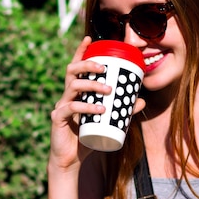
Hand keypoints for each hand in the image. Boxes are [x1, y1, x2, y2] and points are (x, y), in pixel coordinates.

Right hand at [49, 36, 110, 169]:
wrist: (70, 160)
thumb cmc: (86, 138)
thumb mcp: (106, 122)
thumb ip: (121, 110)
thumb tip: (140, 100)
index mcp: (75, 92)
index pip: (76, 67)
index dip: (80, 51)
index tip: (90, 38)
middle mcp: (66, 95)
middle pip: (72, 71)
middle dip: (88, 65)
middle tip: (105, 68)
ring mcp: (60, 106)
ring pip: (72, 87)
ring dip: (92, 85)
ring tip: (109, 90)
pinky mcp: (57, 119)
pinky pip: (70, 108)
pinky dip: (86, 107)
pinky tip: (99, 110)